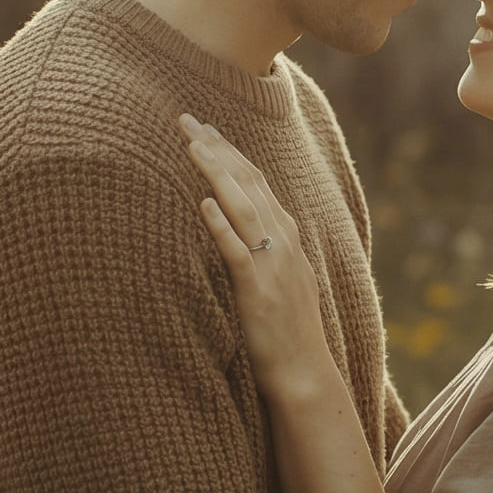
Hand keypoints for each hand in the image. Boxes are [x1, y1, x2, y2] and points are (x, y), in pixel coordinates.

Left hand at [180, 115, 332, 398]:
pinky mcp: (257, 291)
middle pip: (247, 183)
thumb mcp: (278, 278)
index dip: (230, 152)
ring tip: (192, 146)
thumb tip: (233, 222)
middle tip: (187, 119)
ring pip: (242, 207)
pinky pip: (237, 252)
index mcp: (286, 237)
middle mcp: (282, 242)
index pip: (256, 181)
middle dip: (217, 149)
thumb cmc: (286, 330)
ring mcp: (272, 265)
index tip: (205, 128)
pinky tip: (203, 204)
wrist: (304, 372)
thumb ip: (261, 247)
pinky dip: (221, 226)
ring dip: (217, 173)